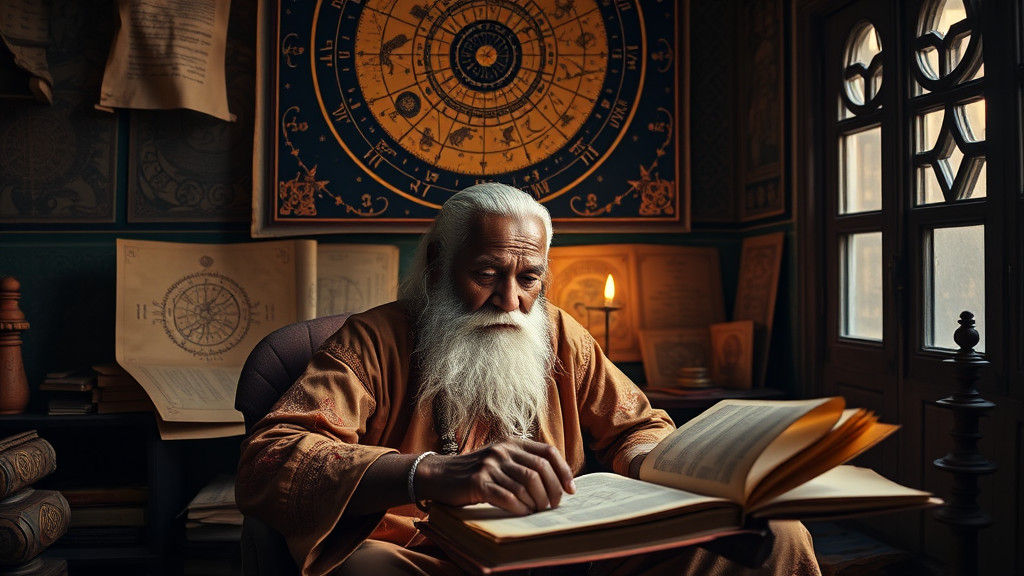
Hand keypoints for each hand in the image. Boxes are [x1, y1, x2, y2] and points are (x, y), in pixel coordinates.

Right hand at [416, 439, 575, 514]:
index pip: (548, 452)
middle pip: (540, 469)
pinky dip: (520, 508)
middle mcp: (502, 450)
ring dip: (537, 502)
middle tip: (553, 506)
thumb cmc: (476, 471)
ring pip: (526, 484)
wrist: (440, 475)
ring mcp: (490, 465)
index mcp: (512, 442)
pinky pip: (508, 497)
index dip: (563, 471)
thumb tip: (557, 482)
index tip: (570, 490)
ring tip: (538, 511)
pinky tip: (523, 513)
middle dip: (552, 491)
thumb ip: (523, 462)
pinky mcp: (478, 482)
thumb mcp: (500, 458)